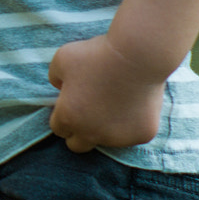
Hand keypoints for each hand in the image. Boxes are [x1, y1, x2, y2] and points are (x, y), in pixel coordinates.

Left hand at [47, 33, 167, 151]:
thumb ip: (56, 78)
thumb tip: (61, 87)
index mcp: (68, 117)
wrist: (138, 56)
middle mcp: (91, 133)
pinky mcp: (142, 135)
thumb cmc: (97, 55)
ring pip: (107, 140)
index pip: (58, 128)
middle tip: (88, 111)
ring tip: (116, 102)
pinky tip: (134, 104)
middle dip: (79, 131)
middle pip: (78, 145)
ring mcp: (118, 138)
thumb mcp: (62, 59)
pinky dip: (132, 123)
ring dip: (107, 127)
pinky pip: (132, 134)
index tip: (72, 104)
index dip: (63, 114)